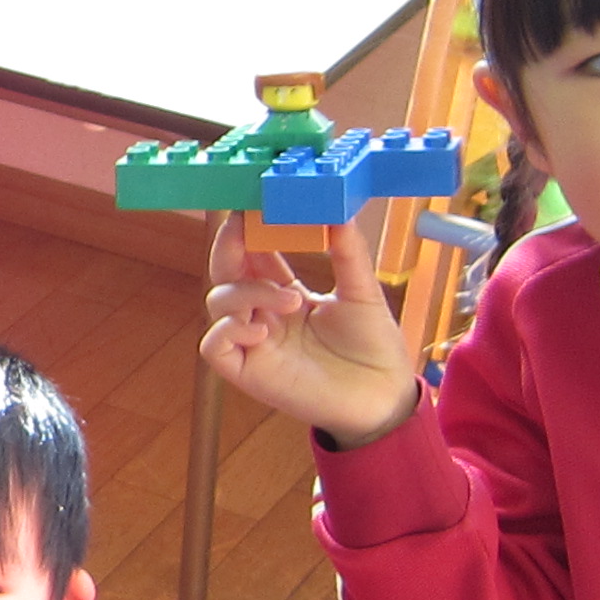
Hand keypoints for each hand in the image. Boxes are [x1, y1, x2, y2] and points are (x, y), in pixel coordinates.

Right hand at [200, 216, 421, 446]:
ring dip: (247, 292)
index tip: (255, 203)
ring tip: (291, 301)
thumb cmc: (372, 346)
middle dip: (230, 246)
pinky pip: (214, 347)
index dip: (249, 228)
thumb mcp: (362, 291)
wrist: (385, 396)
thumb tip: (338, 211)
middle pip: (226, 272)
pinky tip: (262, 331)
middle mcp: (263, 314)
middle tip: (245, 225)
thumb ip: (347, 253)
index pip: (254, 252)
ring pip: (218, 303)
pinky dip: (228, 331)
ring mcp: (254, 343)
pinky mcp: (249, 373)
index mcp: (285, 291)